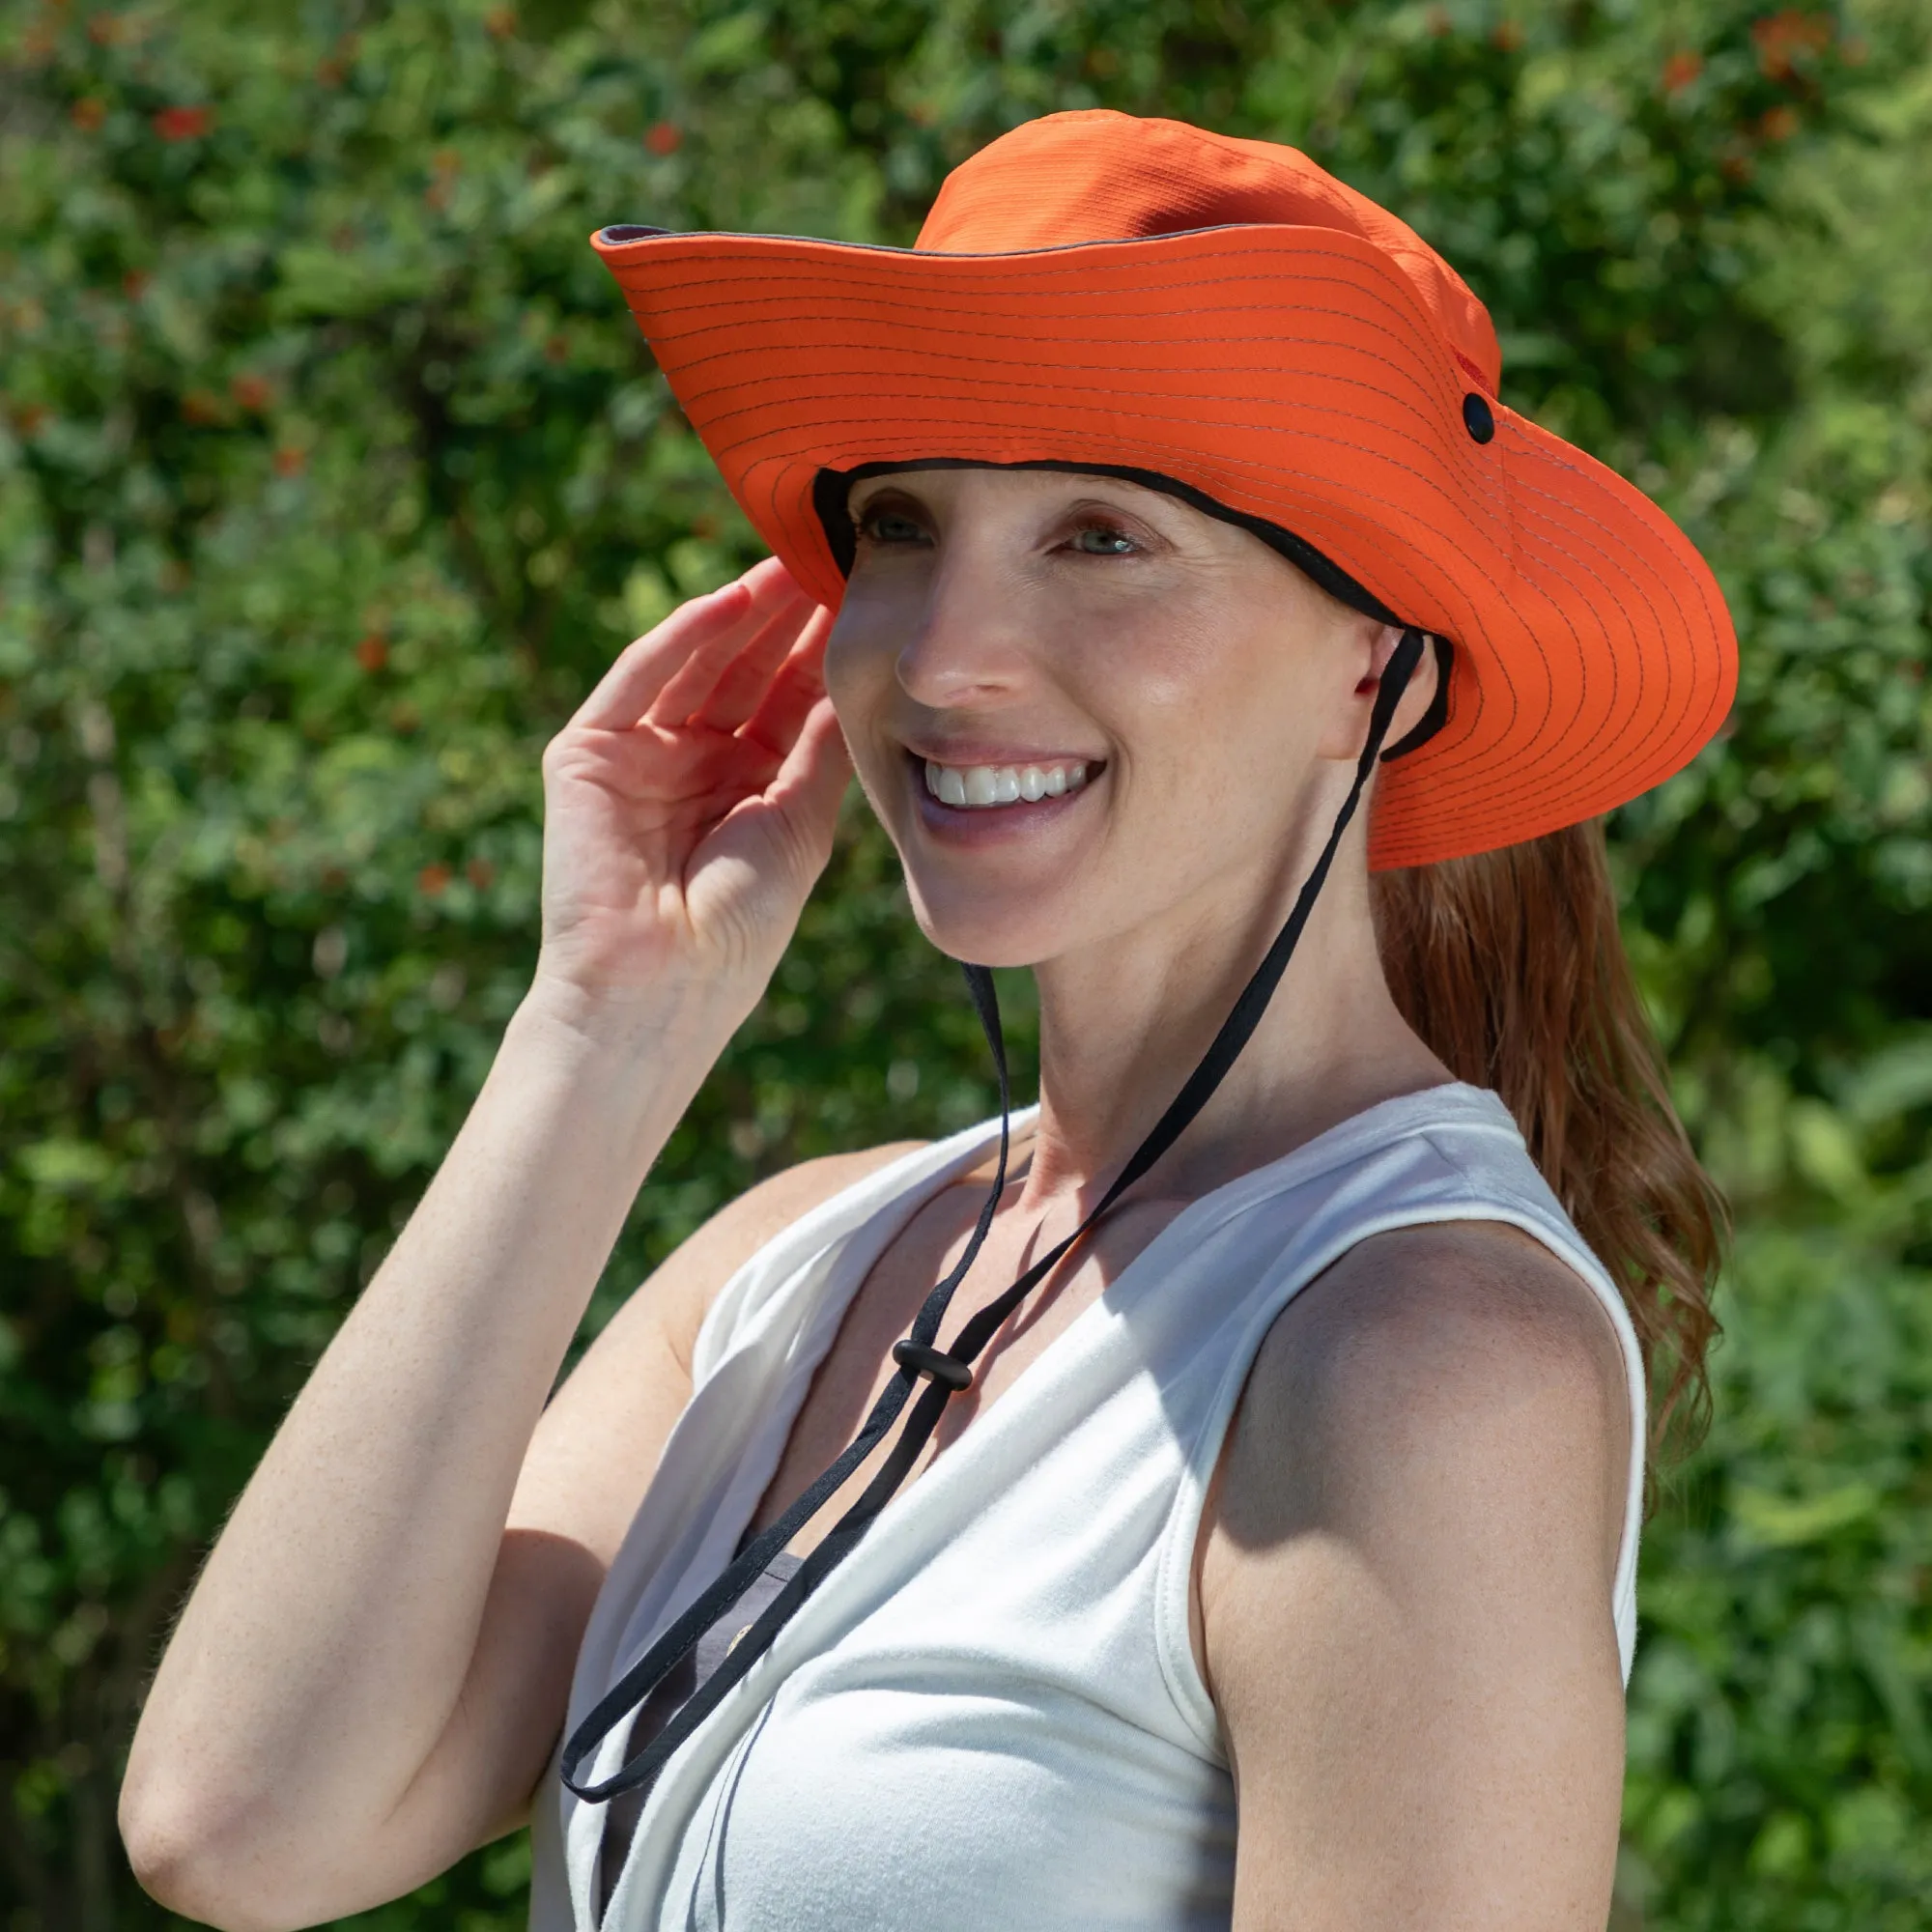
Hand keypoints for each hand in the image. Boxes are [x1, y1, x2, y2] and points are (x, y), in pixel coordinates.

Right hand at [533, 558, 849, 1018]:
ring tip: (794, 559)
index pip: (788, 703)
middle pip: (745, 672)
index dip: (823, 653)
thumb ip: (822, 749)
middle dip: (788, 619)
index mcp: (746, 790)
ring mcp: (639, 755)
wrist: (661, 986)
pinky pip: (638, 680)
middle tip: (834, 555)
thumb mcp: (799, 826)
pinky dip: (681, 636)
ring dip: (743, 613)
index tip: (866, 599)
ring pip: (696, 663)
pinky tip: (730, 600)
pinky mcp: (588, 752)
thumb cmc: (738, 928)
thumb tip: (862, 678)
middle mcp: (693, 764)